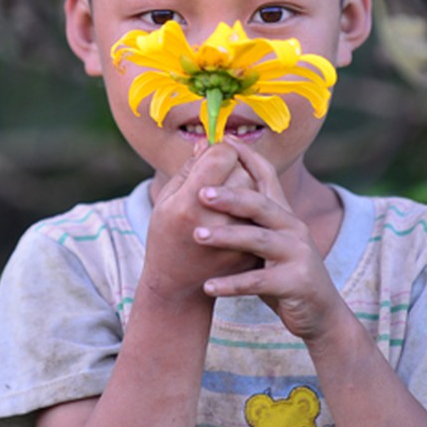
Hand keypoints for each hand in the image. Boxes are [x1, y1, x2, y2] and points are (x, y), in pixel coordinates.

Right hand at [142, 142, 260, 302]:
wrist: (179, 286)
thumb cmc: (167, 236)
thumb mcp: (167, 200)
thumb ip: (190, 168)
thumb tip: (211, 140)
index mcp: (188, 206)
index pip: (222, 156)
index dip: (219, 149)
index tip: (211, 153)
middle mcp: (216, 221)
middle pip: (242, 172)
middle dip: (231, 168)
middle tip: (214, 181)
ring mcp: (237, 239)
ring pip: (255, 192)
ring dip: (243, 189)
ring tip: (223, 202)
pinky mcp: (251, 250)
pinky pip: (260, 214)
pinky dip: (249, 209)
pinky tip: (232, 218)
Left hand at [192, 141, 342, 342]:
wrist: (320, 313)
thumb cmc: (283, 274)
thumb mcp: (267, 243)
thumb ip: (247, 221)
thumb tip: (210, 190)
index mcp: (284, 215)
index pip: (267, 177)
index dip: (247, 157)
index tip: (223, 140)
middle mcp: (293, 228)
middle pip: (260, 204)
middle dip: (230, 196)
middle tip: (200, 192)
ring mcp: (297, 254)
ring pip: (258, 239)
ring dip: (226, 236)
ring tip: (197, 235)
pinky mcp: (296, 282)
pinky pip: (258, 280)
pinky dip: (232, 284)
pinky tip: (208, 286)